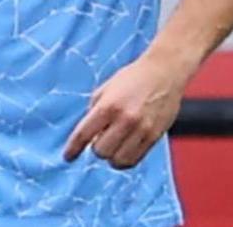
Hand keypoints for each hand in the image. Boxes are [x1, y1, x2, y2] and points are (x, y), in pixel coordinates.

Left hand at [63, 49, 193, 169]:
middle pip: (100, 151)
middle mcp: (125, 119)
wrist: (164, 72)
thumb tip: (88, 134)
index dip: (73, 148)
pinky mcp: (153, 137)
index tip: (68, 156)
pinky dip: (125, 159)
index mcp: (109, 105)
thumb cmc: (134, 78)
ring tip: (114, 145)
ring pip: (117, 160)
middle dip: (96, 147)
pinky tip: (124, 150)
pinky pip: (134, 160)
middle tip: (101, 138)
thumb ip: (95, 110)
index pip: (84, 134)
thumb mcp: (107, 88)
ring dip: (111, 156)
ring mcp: (141, 130)